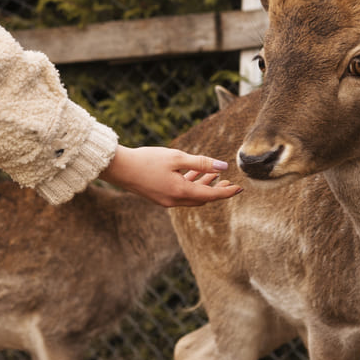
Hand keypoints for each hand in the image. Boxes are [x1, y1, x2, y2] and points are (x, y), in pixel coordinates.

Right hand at [99, 145, 241, 207]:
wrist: (120, 168)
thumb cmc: (147, 160)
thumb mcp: (176, 158)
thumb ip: (200, 162)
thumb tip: (223, 166)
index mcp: (180, 192)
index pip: (210, 195)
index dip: (226, 192)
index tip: (240, 188)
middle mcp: (174, 201)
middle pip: (202, 199)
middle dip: (216, 190)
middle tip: (229, 183)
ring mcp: (165, 200)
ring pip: (191, 196)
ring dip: (203, 185)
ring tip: (214, 173)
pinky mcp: (158, 196)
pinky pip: (181, 194)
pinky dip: (190, 185)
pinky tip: (193, 172)